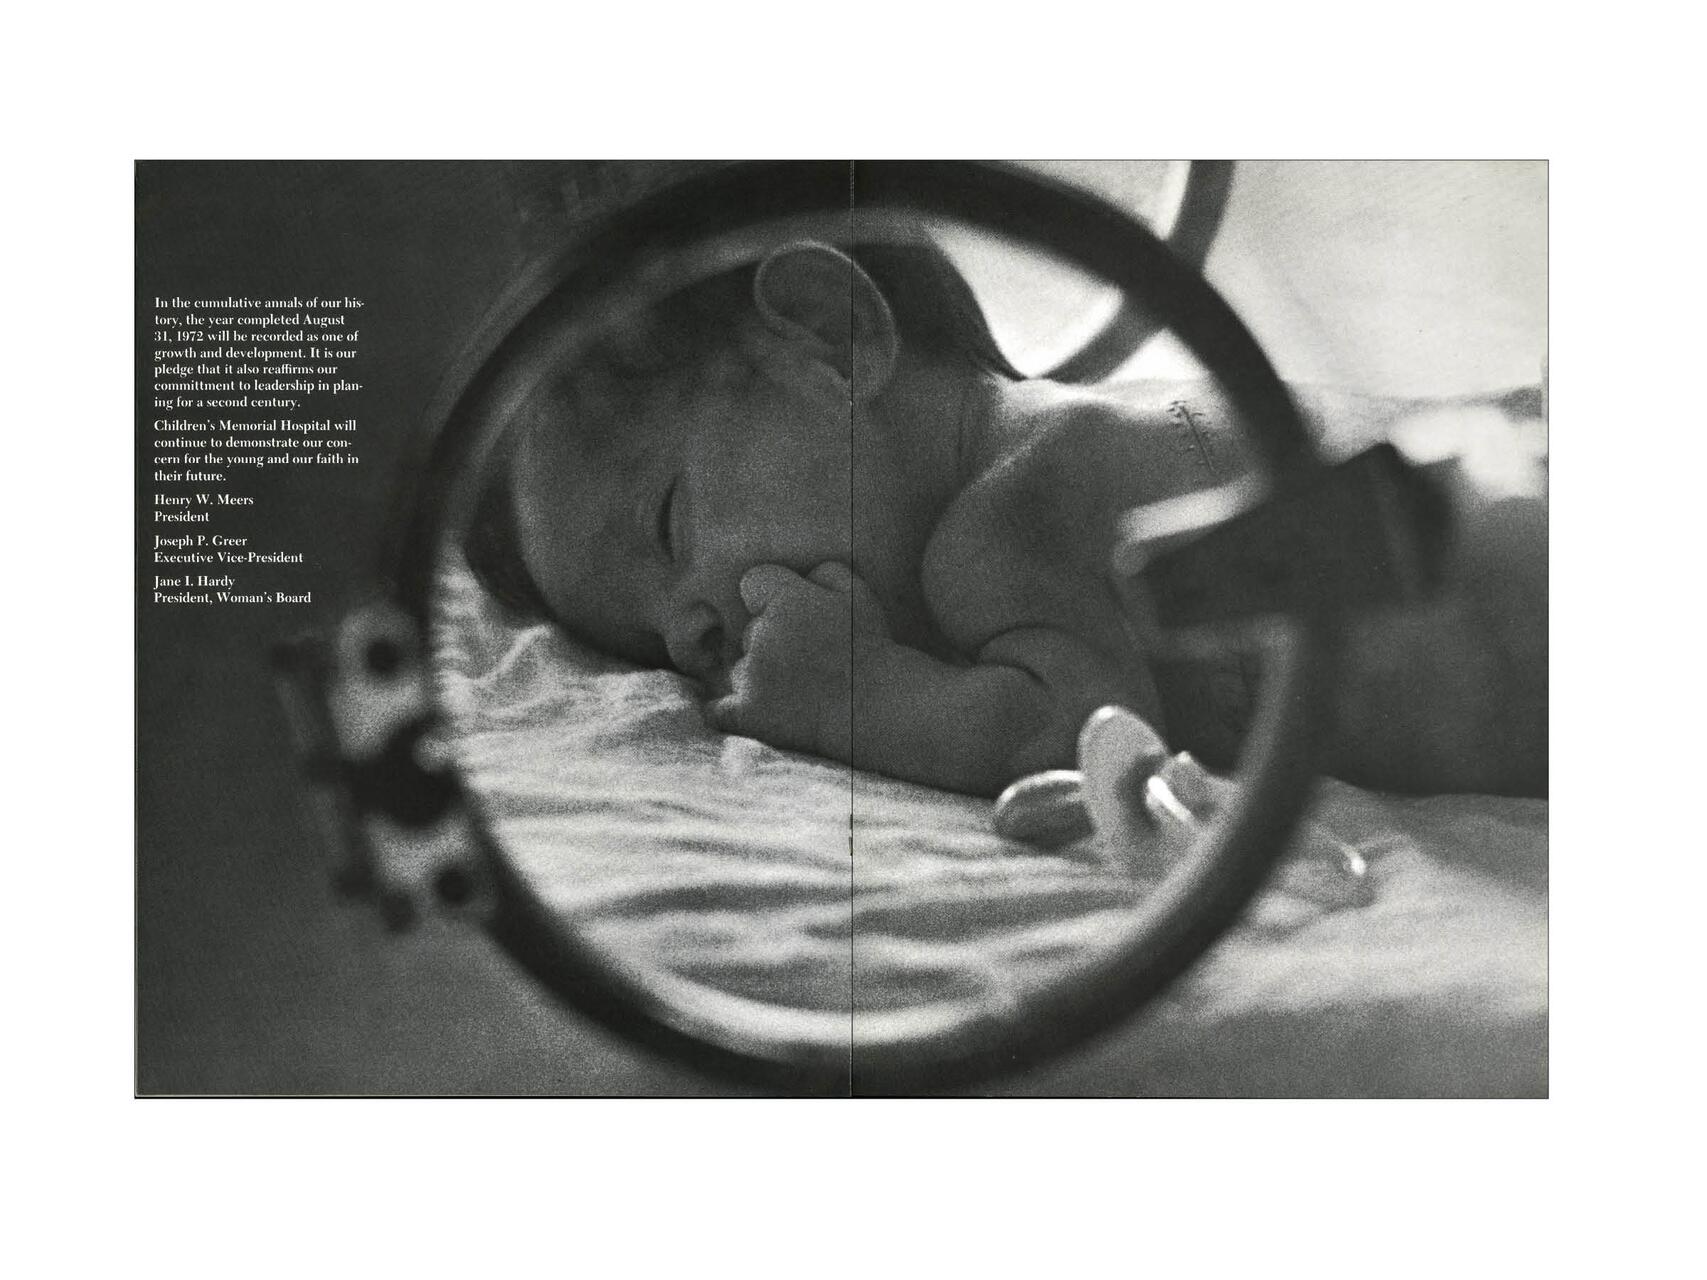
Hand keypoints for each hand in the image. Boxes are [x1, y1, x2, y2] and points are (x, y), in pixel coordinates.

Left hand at [707, 562, 887, 761]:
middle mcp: (761, 635)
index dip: (770, 596)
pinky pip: (719, 709)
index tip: (792, 613)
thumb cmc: (872, 651)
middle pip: (749, 630)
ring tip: (799, 692)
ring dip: (759, 677)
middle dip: (770, 641)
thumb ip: (824, 572)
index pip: (753, 582)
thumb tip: (801, 575)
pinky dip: (731, 710)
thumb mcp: (859, 594)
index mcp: (786, 600)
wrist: (879, 710)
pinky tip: (749, 709)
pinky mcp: (746, 714)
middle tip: (807, 659)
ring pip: (741, 669)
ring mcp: (750, 677)